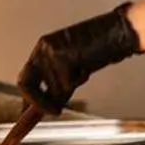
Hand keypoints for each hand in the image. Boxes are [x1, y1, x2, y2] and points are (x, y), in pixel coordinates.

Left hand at [17, 3, 141, 112]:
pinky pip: (66, 84)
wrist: (118, 31)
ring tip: (82, 73)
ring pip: (52, 88)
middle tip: (54, 111)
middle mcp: (43, 48)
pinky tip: (86, 68)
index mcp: (43, 48)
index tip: (28, 114)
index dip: (27, 99)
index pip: (26, 78)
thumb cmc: (100, 46)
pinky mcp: (63, 57)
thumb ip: (56, 82)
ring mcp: (51, 52)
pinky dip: (78, 81)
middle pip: (25, 84)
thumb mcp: (72, 65)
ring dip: (68, 89)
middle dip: (38, 102)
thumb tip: (48, 103)